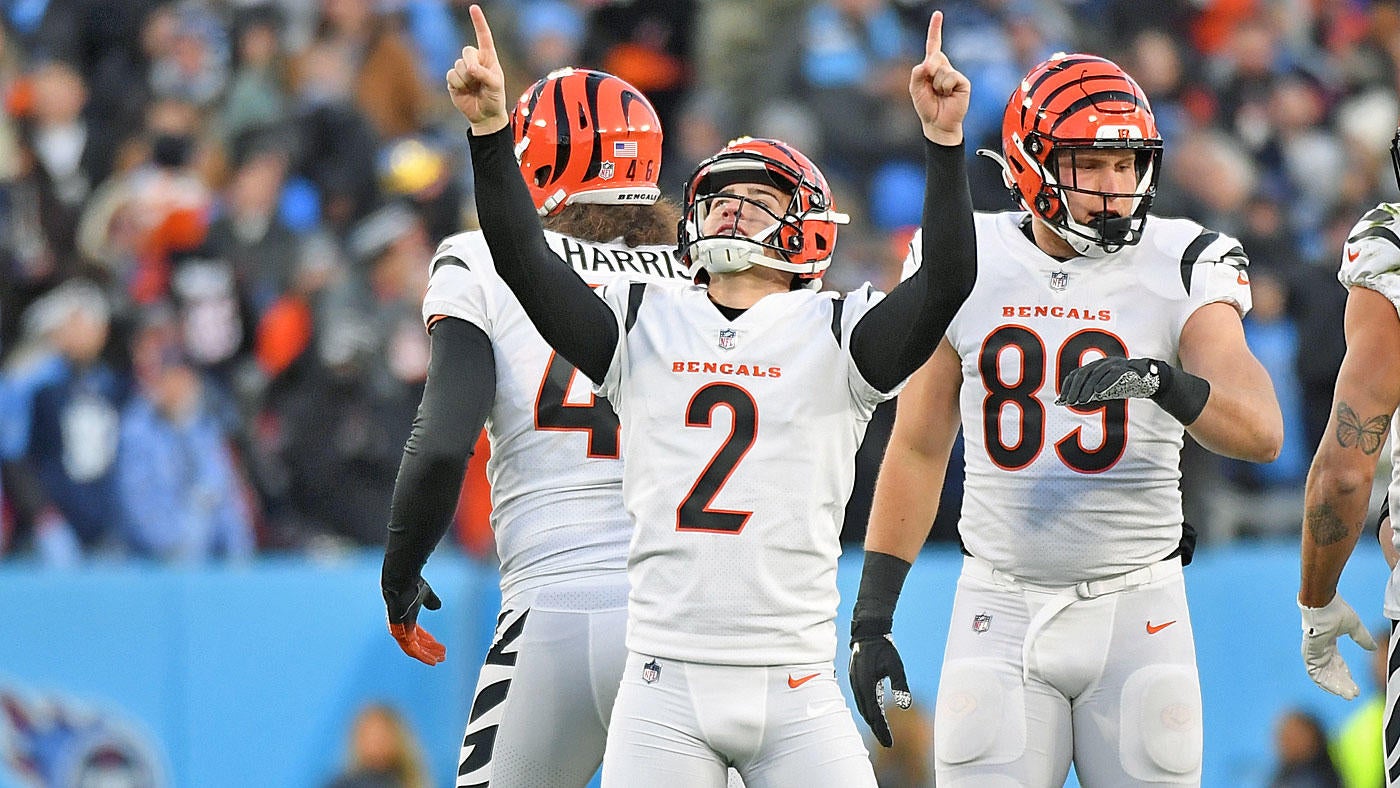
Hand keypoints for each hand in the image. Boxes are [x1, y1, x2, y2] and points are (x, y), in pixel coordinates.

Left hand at [384, 576, 446, 665]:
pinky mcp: (401, 633)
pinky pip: (411, 649)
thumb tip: (438, 606)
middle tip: (442, 656)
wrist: (402, 581)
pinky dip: (422, 655)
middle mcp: (401, 626)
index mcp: (406, 617)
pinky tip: (432, 660)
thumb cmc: (411, 584)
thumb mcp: (426, 594)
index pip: (417, 634)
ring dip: (427, 655)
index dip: (429, 641)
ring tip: (439, 660)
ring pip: (414, 649)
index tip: (440, 646)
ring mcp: (399, 630)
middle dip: (430, 650)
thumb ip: (431, 600)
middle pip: (417, 643)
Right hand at [447, 5, 507, 135]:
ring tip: (474, 89)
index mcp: (488, 58)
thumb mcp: (495, 86)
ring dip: (466, 79)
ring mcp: (463, 69)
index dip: (478, 22)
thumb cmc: (494, 98)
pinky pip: (451, 75)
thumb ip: (484, 75)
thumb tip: (469, 68)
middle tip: (476, 76)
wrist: (484, 116)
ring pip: (458, 65)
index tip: (474, 8)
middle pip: (467, 51)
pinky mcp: (453, 79)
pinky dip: (458, 84)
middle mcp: (475, 60)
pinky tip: (464, 91)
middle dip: (471, 64)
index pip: (484, 36)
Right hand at [849, 628, 911, 746]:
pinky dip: (868, 711)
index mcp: (866, 685)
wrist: (867, 633)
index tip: (889, 743)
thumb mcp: (895, 665)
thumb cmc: (883, 647)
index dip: (881, 730)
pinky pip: (861, 700)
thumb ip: (900, 685)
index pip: (875, 714)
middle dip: (877, 730)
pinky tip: (875, 714)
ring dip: (872, 721)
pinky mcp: (855, 680)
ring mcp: (855, 683)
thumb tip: (906, 705)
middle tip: (887, 743)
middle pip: (867, 714)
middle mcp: (858, 686)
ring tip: (881, 732)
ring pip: (863, 708)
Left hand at [909, 11, 969, 145]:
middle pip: (933, 58)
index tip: (938, 14)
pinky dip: (945, 88)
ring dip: (936, 85)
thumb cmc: (927, 106)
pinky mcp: (963, 82)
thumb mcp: (915, 89)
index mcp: (932, 66)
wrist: (938, 123)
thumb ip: (917, 73)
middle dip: (928, 72)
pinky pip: (950, 78)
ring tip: (940, 95)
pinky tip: (948, 96)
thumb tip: (928, 63)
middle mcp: (944, 67)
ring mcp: (954, 74)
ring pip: (941, 70)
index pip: (934, 44)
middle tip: (931, 89)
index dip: (935, 29)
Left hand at [1056, 356, 1161, 405]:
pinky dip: (1105, 382)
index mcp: (1095, 366)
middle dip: (1075, 388)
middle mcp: (1103, 363)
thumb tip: (1065, 402)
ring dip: (1087, 388)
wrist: (1149, 381)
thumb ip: (1087, 394)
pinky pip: (1114, 373)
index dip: (1068, 386)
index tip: (1061, 400)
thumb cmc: (1123, 386)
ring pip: (1097, 373)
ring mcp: (1115, 364)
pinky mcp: (1127, 368)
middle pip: (1084, 373)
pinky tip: (1098, 392)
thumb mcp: (1103, 390)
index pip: (1076, 374)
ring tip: (1081, 401)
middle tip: (1069, 402)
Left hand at [1299, 595, 1376, 698]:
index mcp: (1327, 642)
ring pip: (1323, 675)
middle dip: (1342, 684)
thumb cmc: (1335, 610)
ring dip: (1335, 686)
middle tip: (1353, 694)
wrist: (1323, 603)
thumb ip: (1362, 638)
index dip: (1345, 675)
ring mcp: (1313, 652)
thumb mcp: (1354, 627)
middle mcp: (1319, 649)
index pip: (1336, 663)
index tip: (1355, 686)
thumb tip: (1373, 648)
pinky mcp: (1309, 653)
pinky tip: (1336, 689)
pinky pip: (1315, 673)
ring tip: (1348, 695)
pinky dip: (1326, 682)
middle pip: (1330, 672)